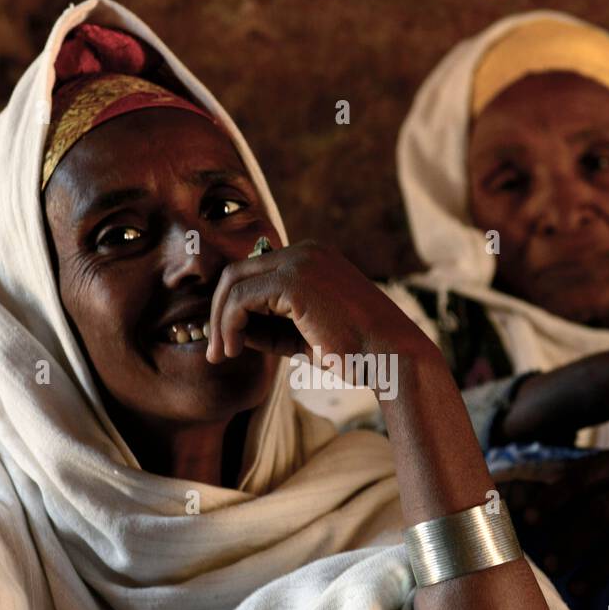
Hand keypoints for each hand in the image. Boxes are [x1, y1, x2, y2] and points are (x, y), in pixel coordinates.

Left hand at [205, 239, 431, 369]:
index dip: (233, 307)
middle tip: (215, 351)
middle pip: (238, 272)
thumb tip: (231, 330)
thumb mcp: (304, 337)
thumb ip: (270, 328)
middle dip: (219, 312)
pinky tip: (234, 349)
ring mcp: (300, 261)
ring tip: (222, 354)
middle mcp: (306, 251)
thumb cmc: (357, 353)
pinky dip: (229, 324)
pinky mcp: (294, 280)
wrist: (393, 358)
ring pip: (234, 283)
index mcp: (313, 259)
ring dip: (220, 321)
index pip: (256, 274)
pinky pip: (242, 299)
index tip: (228, 342)